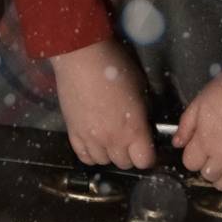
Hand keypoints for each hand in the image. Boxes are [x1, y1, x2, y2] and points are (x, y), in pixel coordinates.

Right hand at [50, 38, 156, 170]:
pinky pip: (84, 156)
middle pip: (125, 164)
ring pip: (104, 162)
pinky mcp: (73, 133)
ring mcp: (90, 139)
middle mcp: (112, 140)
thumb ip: (143, 112)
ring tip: (111, 137)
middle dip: (130, 154)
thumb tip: (143, 124)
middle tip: (130, 138)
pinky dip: (92, 153)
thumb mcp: (140, 87)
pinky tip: (95, 140)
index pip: (145, 161)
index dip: (148, 155)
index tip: (148, 146)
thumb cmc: (116, 66)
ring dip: (110, 153)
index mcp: (133, 129)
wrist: (81, 57)